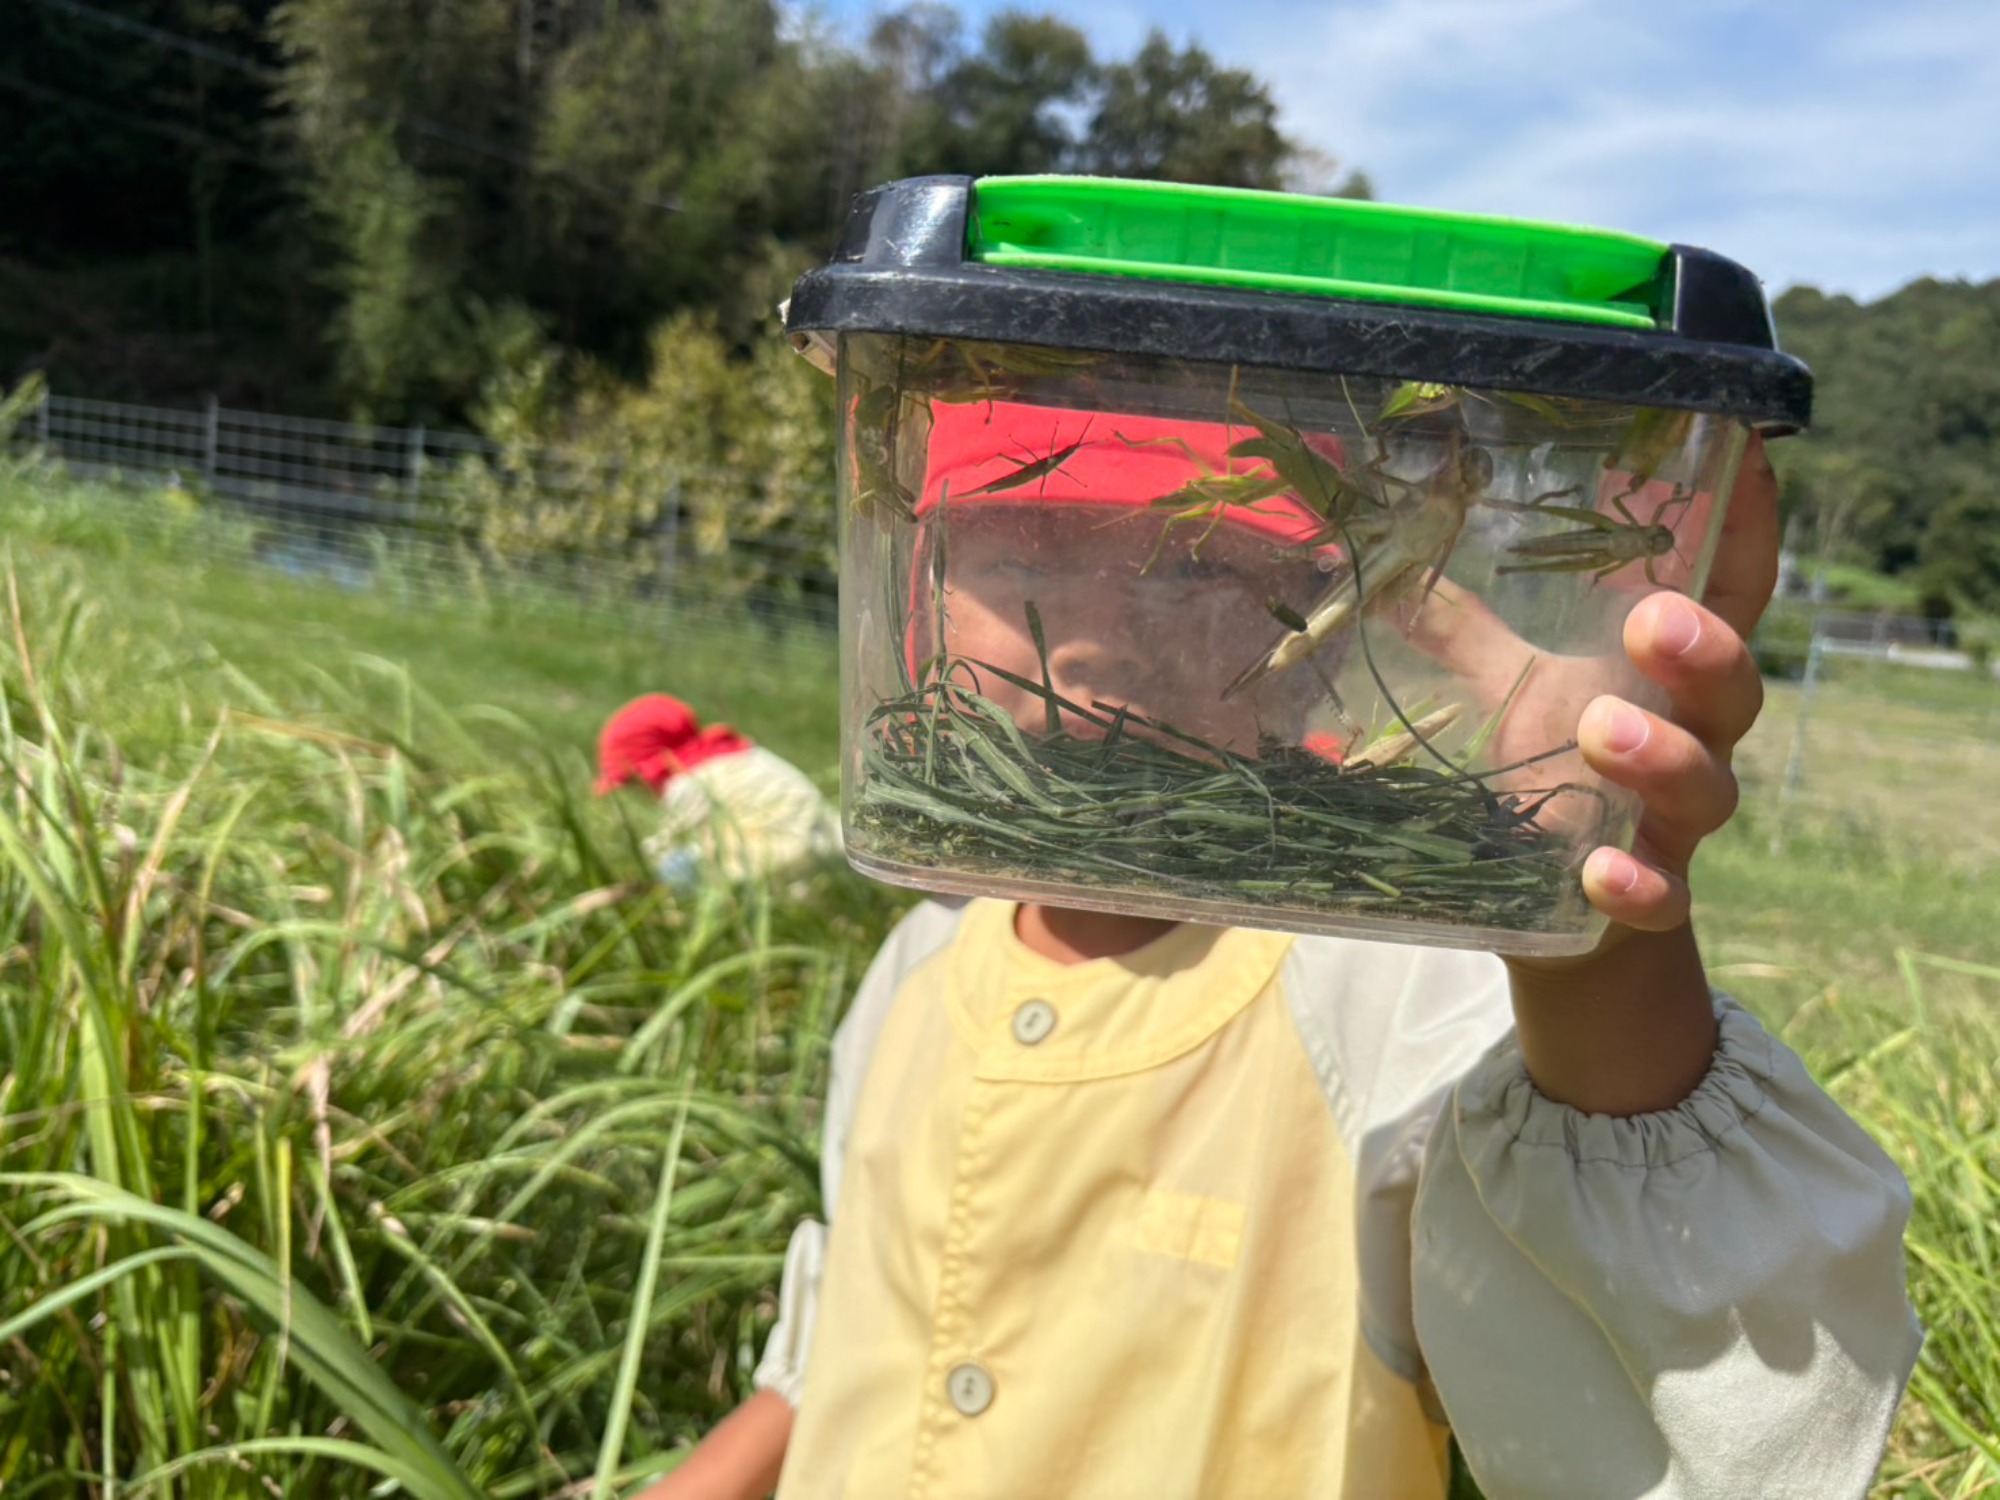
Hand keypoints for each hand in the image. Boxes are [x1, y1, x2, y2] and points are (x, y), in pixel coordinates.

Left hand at [1405, 434, 1779, 1112]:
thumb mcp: (1503, 690)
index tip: (1752, 453)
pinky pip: (1662, 896)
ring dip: (1663, 759)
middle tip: (1654, 621)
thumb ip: (1457, 625)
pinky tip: (1600, 871)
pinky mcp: (1648, 898)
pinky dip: (1635, 884)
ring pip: (1707, 788)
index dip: (1747, 526)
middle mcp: (1688, 737)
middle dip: (1707, 649)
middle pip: (1734, 685)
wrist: (1567, 918)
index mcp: (1661, 671)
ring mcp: (1673, 823)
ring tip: (1604, 730)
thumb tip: (1379, 554)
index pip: (1727, 587)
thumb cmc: (1545, 776)